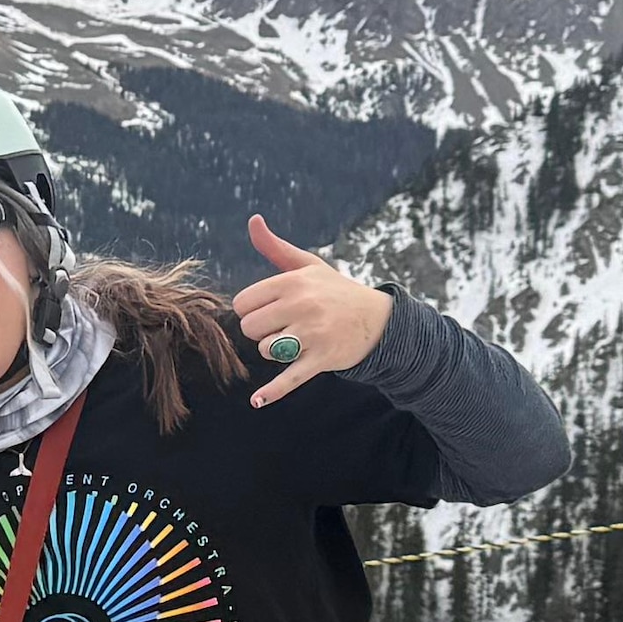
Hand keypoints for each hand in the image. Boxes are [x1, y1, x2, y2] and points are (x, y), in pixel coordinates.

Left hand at [233, 216, 393, 406]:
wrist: (378, 320)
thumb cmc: (336, 291)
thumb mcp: (308, 266)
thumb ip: (275, 247)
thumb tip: (252, 220)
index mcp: (293, 281)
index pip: (244, 302)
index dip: (251, 310)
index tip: (269, 310)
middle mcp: (302, 305)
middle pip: (250, 328)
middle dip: (261, 331)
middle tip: (283, 326)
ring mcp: (312, 334)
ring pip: (265, 350)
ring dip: (274, 351)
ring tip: (294, 341)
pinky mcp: (321, 359)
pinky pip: (289, 378)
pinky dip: (272, 391)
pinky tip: (257, 400)